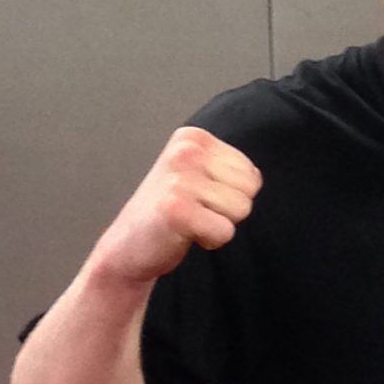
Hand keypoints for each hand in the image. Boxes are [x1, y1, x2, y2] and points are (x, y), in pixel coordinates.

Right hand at [89, 126, 261, 284]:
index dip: (229, 194)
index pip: (251, 173)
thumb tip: (256, 178)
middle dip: (227, 209)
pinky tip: (184, 233)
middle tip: (193, 211)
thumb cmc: (166, 212)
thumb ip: (226, 168)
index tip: (198, 198)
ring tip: (189, 221)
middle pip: (250, 189)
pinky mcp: (177, 209)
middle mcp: (186, 151)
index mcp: (193, 137)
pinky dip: (210, 240)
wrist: (127, 246)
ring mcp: (179, 178)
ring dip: (218, 224)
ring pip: (241, 209)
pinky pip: (225, 231)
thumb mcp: (196, 174)